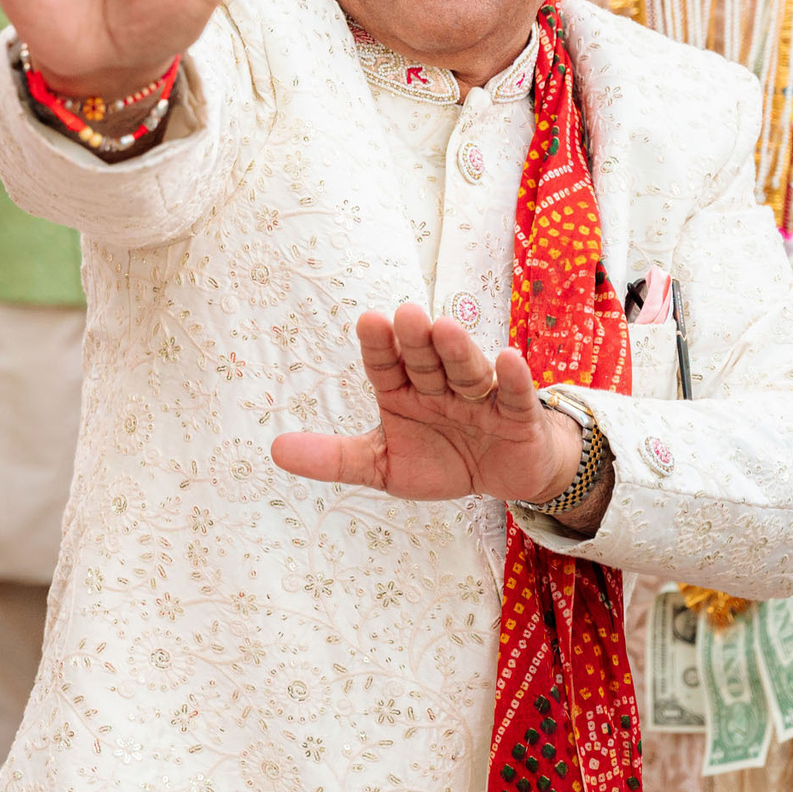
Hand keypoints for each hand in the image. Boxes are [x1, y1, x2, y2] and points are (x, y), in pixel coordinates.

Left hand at [270, 304, 590, 510]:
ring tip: (443, 328)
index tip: (368, 321)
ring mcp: (480, 398)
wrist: (503, 476)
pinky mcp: (517, 416)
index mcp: (405, 392)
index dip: (379, 347)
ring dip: (457, 351)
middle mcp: (440, 387)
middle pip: (426, 361)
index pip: (386, 366)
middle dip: (416, 341)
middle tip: (405, 315)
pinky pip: (514, 396)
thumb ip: (334, 458)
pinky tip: (507, 357)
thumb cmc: (443, 460)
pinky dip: (513, 379)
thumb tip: (274, 450)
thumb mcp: (383, 465)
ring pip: (466, 372)